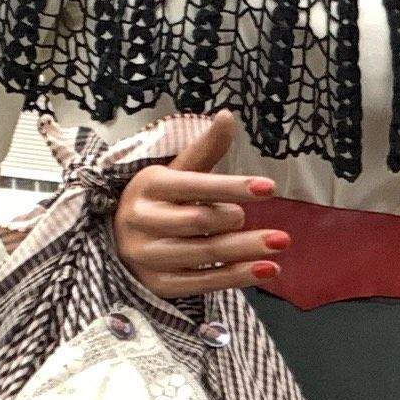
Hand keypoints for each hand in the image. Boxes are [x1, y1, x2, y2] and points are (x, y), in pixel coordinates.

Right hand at [109, 111, 284, 300]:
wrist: (119, 239)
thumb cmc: (160, 200)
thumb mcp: (176, 172)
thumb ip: (206, 150)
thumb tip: (229, 115)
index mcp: (147, 185)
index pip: (193, 185)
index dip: (231, 186)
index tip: (270, 188)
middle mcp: (141, 219)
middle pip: (198, 221)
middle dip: (235, 219)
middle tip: (261, 221)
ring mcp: (146, 255)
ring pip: (203, 253)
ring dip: (246, 250)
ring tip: (280, 243)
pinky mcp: (157, 284)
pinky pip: (201, 283)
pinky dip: (237, 277)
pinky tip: (268, 269)